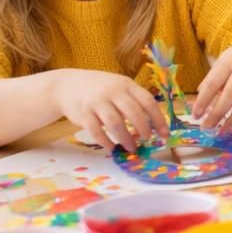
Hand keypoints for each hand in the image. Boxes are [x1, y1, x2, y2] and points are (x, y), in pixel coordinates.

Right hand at [49, 69, 168, 151]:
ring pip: (116, 124)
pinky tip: (112, 147)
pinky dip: (106, 142)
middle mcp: (112, 91)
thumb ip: (133, 100)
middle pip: (134, 113)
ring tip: (132, 148)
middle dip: (144, 129)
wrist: (66, 86)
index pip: (148, 101)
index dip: (158, 119)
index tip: (164, 133)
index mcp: (126, 84)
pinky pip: (97, 131)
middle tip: (148, 140)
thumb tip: (153, 124)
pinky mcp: (83, 114)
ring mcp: (96, 102)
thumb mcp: (118, 86)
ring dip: (126, 139)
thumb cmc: (100, 89)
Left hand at [192, 36, 231, 134]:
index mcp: (229, 62)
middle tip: (207, 127)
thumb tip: (197, 105)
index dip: (203, 101)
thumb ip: (211, 81)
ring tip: (225, 130)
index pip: (213, 83)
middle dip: (218, 113)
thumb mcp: (223, 63)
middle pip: (231, 94)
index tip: (195, 116)